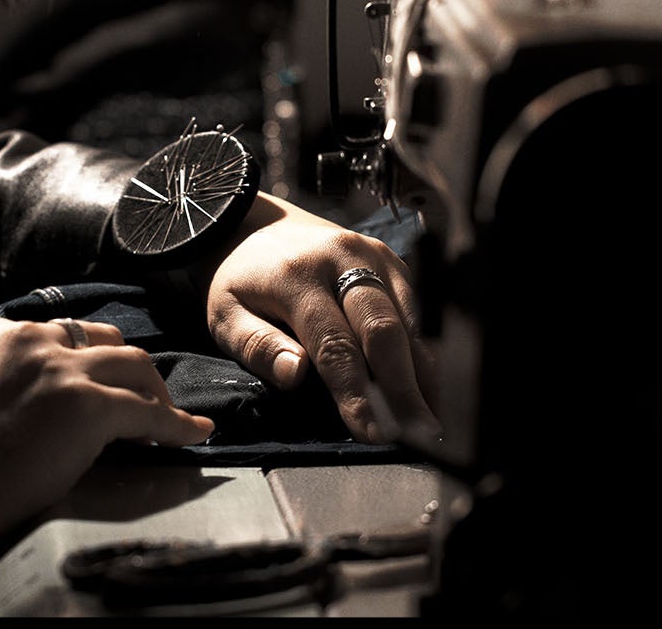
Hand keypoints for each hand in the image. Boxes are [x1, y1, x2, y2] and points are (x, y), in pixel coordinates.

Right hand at [0, 316, 212, 565]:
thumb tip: (35, 405)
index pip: (56, 333)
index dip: (83, 361)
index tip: (95, 382)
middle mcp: (30, 338)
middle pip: (101, 340)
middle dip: (125, 368)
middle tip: (139, 397)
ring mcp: (61, 369)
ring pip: (133, 365)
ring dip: (153, 391)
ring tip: (166, 417)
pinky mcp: (88, 405)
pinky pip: (149, 413)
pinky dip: (177, 425)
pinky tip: (194, 434)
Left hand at [196, 193, 437, 444]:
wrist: (256, 225)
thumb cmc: (241, 279)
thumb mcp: (226, 314)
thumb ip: (257, 345)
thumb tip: (296, 375)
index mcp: (298, 275)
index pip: (334, 343)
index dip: (357, 392)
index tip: (374, 433)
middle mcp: (344, 258)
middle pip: (384, 329)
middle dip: (404, 388)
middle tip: (421, 435)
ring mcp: (373, 255)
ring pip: (410, 318)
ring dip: (426, 373)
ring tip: (436, 419)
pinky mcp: (391, 259)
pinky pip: (417, 307)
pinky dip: (427, 348)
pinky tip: (434, 385)